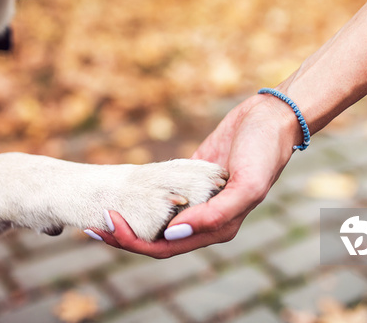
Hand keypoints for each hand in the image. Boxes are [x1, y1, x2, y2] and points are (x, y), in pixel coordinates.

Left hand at [94, 92, 299, 257]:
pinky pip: (162, 195)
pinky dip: (142, 197)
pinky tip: (123, 192)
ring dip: (129, 220)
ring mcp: (197, 201)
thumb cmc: (264, 152)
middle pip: (155, 239)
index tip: (109, 223)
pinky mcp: (191, 179)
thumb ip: (214, 215)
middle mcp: (204, 220)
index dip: (134, 242)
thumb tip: (174, 232)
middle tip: (94, 221)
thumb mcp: (247, 185)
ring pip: (156, 221)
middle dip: (124, 236)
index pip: (165, 247)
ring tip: (101, 211)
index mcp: (217, 229)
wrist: (271, 118)